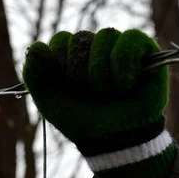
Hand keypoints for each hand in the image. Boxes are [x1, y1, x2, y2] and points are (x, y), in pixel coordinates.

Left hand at [23, 28, 175, 177]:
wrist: (116, 141)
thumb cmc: (83, 120)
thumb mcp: (50, 102)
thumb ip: (35, 76)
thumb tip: (35, 46)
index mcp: (66, 55)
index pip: (59, 41)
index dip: (62, 67)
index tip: (70, 90)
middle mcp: (91, 46)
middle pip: (80, 38)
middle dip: (82, 73)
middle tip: (91, 95)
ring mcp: (116, 46)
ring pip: (105, 36)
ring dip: (103, 73)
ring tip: (109, 93)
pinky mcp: (143, 49)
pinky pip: (130, 39)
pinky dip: (125, 62)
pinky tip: (126, 84)